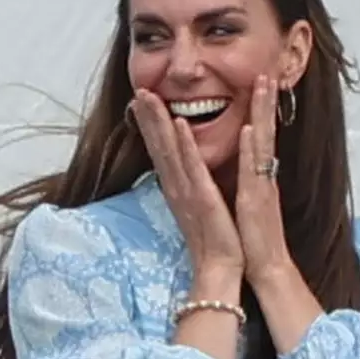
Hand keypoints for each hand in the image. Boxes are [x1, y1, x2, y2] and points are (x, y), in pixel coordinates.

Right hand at [129, 89, 243, 281]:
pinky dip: (185, 144)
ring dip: (159, 123)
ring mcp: (188, 192)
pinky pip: (193, 168)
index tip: (141, 102)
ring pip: (170, 151)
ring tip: (148, 97)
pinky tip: (179, 123)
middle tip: (138, 90)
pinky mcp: (203, 198)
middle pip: (158, 147)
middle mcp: (177, 188)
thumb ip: (190, 189)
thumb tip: (184, 174)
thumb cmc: (214, 240)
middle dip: (148, 118)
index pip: (160, 152)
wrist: (221, 268)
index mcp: (178, 189)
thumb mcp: (198, 208)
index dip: (150, 127)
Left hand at [236, 75, 292, 286]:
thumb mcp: (246, 203)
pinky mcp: (255, 200)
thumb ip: (246, 182)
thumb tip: (239, 167)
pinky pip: (252, 170)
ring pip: (262, 141)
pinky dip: (251, 148)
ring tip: (263, 83)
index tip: (260, 82)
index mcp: (256, 176)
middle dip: (265, 100)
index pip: (259, 135)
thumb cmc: (253, 239)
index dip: (261, 109)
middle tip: (266, 70)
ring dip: (262, 111)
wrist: (266, 269)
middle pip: (264, 129)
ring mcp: (260, 186)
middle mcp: (262, 176)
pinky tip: (250, 128)